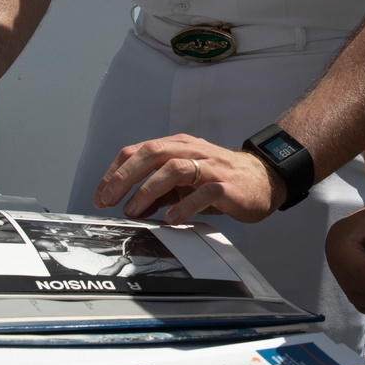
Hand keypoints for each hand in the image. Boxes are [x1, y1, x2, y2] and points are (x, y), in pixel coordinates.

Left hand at [94, 135, 285, 223]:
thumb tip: (130, 205)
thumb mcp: (185, 183)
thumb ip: (160, 191)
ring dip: (149, 189)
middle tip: (108, 199)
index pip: (138, 150)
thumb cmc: (220, 179)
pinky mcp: (226, 185)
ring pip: (174, 168)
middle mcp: (192, 150)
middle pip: (152, 153)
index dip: (115, 171)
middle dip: (125, 176)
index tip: (101, 195)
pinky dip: (185, 204)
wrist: (264, 179)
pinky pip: (204, 191)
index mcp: (178, 146)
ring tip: (134, 210)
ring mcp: (210, 166)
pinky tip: (172, 218)